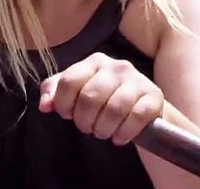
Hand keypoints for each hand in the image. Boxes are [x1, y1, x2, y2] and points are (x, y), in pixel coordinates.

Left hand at [39, 52, 162, 145]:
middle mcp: (117, 66)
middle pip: (89, 97)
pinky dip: (124, 133)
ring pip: (113, 109)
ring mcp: (138, 80)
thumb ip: (55, 92)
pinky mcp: (154, 96)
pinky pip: (137, 117)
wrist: (144, 107)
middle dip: (84, 121)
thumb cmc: (105, 99)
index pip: (68, 82)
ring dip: (104, 129)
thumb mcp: (77, 92)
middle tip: (88, 128)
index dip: (63, 105)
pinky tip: (119, 138)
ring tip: (103, 133)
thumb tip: (45, 105)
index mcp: (94, 61)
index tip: (68, 115)